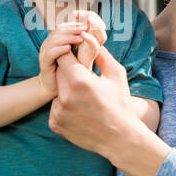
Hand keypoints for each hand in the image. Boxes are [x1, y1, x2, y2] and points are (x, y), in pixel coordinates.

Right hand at [37, 22, 91, 96]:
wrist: (52, 86)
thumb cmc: (65, 70)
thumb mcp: (73, 55)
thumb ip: (78, 45)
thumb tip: (90, 35)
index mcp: (54, 40)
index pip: (63, 27)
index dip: (74, 24)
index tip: (87, 25)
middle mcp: (48, 43)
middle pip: (59, 31)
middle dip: (74, 29)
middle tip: (85, 29)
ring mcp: (44, 51)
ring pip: (55, 39)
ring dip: (68, 38)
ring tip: (80, 38)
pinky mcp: (43, 61)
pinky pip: (50, 52)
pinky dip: (59, 49)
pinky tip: (68, 49)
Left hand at [49, 43, 135, 157]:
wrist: (119, 138)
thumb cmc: (120, 104)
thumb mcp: (116, 74)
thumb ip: (100, 53)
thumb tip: (89, 37)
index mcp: (80, 81)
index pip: (62, 56)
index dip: (69, 54)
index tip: (76, 58)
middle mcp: (65, 96)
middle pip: (58, 73)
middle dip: (68, 72)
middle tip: (82, 80)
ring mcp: (57, 112)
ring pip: (56, 91)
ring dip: (66, 90)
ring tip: (84, 99)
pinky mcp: (54, 124)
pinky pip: (55, 107)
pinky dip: (64, 107)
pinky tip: (80, 111)